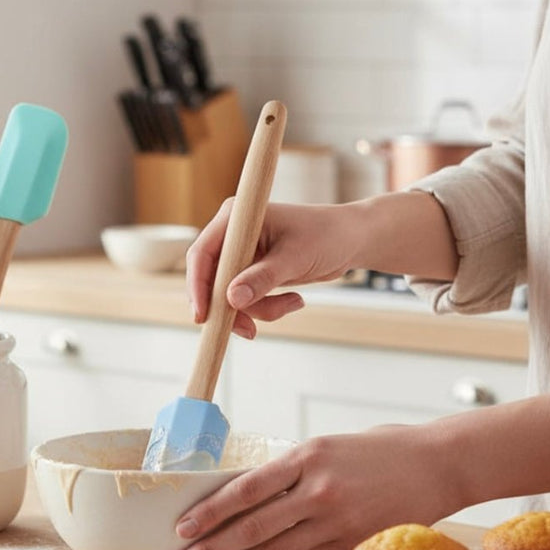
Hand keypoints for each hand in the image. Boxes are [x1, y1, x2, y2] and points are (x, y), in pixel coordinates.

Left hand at [172, 425, 457, 549]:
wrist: (437, 464)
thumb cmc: (376, 449)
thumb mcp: (325, 446)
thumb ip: (289, 470)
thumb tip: (245, 494)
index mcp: (306, 456)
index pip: (246, 490)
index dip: (211, 512)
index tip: (184, 527)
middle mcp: (318, 490)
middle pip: (253, 526)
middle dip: (212, 547)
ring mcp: (336, 520)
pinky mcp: (352, 543)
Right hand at [187, 201, 358, 337]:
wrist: (351, 240)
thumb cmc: (327, 235)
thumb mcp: (295, 257)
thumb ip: (263, 278)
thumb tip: (232, 299)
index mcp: (236, 219)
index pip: (202, 254)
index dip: (198, 286)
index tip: (203, 316)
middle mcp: (233, 236)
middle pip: (211, 280)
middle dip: (230, 307)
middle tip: (248, 330)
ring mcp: (242, 255)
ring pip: (229, 296)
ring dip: (258, 309)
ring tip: (292, 304)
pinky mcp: (252, 272)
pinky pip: (246, 300)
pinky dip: (266, 308)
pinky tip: (294, 300)